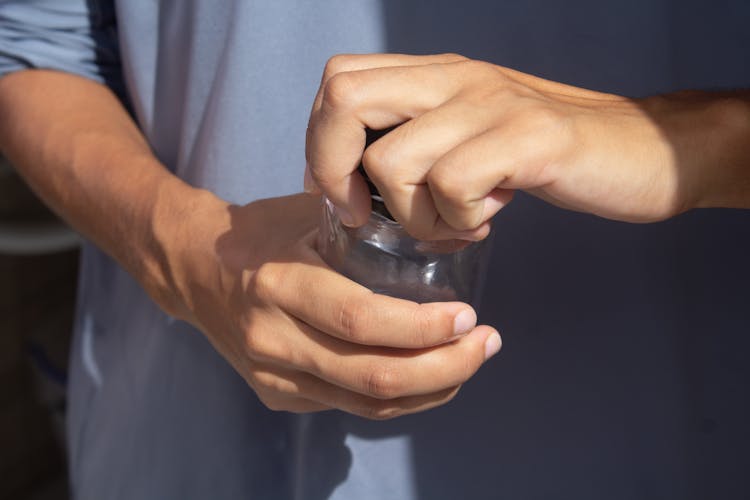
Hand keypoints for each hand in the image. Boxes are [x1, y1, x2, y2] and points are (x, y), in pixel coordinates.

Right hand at [166, 193, 500, 418]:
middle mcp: (273, 339)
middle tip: (486, 343)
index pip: (359, 319)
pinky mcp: (279, 395)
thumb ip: (375, 223)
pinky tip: (433, 375)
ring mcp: (274, 375)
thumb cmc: (263, 231)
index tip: (468, 316)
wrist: (194, 269)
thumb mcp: (311, 212)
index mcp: (279, 284)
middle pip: (371, 376)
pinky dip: (401, 397)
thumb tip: (461, 235)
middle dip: (443, 368)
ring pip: (367, 403)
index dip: (421, 327)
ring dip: (432, 389)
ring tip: (471, 360)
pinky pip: (351, 406)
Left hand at [305, 53, 749, 239]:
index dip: (321, 145)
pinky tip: (488, 221)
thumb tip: (351, 185)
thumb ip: (416, 144)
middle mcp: (455, 78)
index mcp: (435, 75)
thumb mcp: (469, 135)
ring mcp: (491, 105)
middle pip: (344, 100)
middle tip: (368, 215)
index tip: (344, 195)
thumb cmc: (543, 156)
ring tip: (454, 224)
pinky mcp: (529, 139)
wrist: (642, 150)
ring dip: (413, 217)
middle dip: (336, 173)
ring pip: (393, 162)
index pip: (339, 82)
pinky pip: (454, 186)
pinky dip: (460, 222)